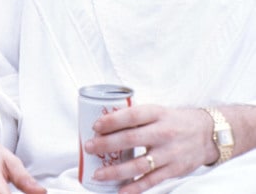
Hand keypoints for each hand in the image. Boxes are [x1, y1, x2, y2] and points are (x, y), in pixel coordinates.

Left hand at [84, 105, 213, 193]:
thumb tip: (102, 124)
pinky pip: (152, 181)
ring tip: (97, 174)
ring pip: (139, 164)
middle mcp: (164, 133)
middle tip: (88, 148)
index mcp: (157, 114)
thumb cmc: (173, 121)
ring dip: (115, 171)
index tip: (95, 126)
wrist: (208, 134)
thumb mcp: (156, 111)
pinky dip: (135, 187)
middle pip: (131, 139)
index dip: (112, 121)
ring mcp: (170, 153)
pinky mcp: (175, 170)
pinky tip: (120, 191)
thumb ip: (135, 118)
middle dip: (106, 145)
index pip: (131, 116)